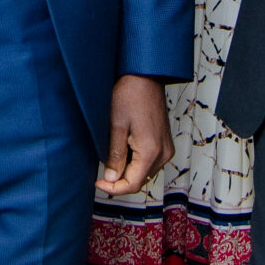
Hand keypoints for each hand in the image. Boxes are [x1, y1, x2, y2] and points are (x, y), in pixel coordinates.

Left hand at [97, 75, 171, 195]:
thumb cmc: (130, 94)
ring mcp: (166, 148)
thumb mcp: (115, 126)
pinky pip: (150, 162)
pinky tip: (123, 148)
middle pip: (140, 181)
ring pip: (144, 173)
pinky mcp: (164, 143)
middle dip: (119, 180)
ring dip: (127, 171)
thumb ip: (114, 156)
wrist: (144, 76)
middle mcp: (163, 153)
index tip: (98, 182)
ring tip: (112, 155)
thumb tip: (112, 179)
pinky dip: (135, 162)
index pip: (133, 185)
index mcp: (151, 151)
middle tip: (101, 171)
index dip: (113, 188)